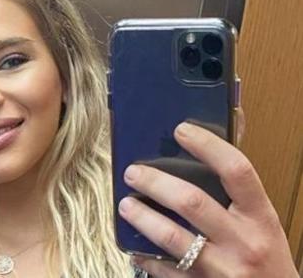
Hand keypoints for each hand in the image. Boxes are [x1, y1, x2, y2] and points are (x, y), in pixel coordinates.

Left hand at [117, 122, 297, 277]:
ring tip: (126, 204)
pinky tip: (135, 246)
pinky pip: (167, 271)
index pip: (236, 171)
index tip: (181, 129)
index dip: (208, 145)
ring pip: (172, 237)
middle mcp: (243, 241)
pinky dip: (146, 256)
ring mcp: (223, 269)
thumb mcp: (262, 221)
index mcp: (260, 217)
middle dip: (155, 183)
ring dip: (142, 217)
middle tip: (133, 172)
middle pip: (192, 202)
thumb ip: (238, 189)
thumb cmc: (266, 255)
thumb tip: (214, 140)